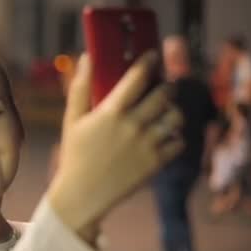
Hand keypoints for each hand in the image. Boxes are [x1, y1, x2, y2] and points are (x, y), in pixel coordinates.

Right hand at [48, 51, 183, 237]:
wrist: (82, 195)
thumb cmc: (74, 155)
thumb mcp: (72, 120)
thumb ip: (80, 87)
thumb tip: (86, 57)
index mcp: (111, 112)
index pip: (137, 77)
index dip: (148, 61)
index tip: (152, 55)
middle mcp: (132, 125)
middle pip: (164, 94)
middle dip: (167, 86)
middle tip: (163, 87)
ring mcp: (146, 145)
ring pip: (175, 117)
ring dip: (173, 111)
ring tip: (165, 112)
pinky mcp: (155, 163)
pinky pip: (178, 142)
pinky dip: (174, 137)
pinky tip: (163, 137)